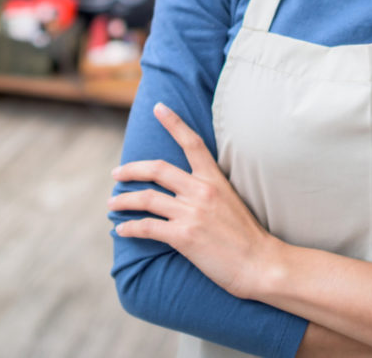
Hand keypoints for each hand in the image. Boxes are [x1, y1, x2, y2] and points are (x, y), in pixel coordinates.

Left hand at [110, 102, 274, 298]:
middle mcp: (201, 190)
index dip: (174, 122)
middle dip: (131, 169)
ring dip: (124, 200)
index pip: (192, 142)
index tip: (159, 107)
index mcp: (214, 179)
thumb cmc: (247, 235)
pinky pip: (148, 227)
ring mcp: (192, 213)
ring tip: (112, 205)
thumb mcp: (230, 200)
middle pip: (157, 169)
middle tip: (116, 173)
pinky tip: (122, 230)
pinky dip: (130, 227)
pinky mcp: (184, 236)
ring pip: (147, 198)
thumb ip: (207, 190)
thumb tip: (184, 190)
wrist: (260, 263)